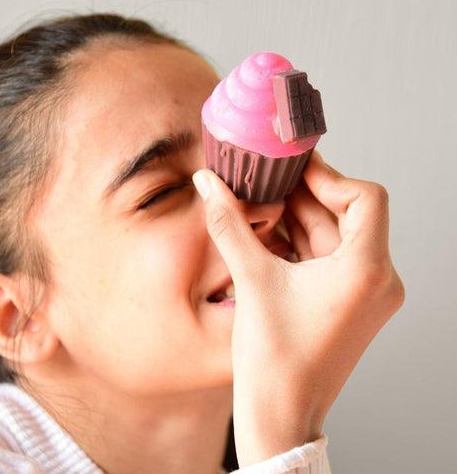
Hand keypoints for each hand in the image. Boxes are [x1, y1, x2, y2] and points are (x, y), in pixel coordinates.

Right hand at [192, 150, 404, 466]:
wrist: (282, 415)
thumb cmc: (273, 361)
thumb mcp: (251, 280)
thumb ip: (228, 223)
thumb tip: (206, 183)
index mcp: (366, 271)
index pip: (366, 198)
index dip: (329, 177)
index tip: (293, 169)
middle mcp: (377, 280)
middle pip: (347, 215)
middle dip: (304, 195)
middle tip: (268, 178)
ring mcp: (366, 292)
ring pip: (336, 236)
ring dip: (300, 218)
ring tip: (262, 201)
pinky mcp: (350, 301)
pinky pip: (330, 258)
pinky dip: (302, 242)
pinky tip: (270, 233)